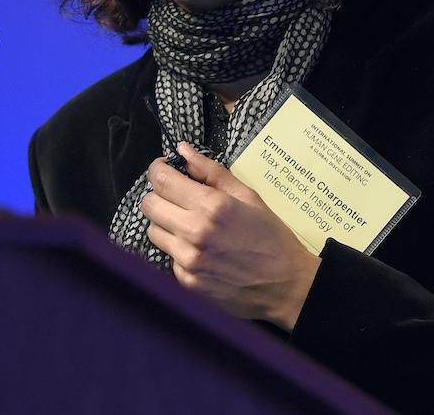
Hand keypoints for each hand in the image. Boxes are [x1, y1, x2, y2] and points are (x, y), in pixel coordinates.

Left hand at [141, 142, 320, 331]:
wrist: (284, 283)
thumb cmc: (271, 237)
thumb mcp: (248, 196)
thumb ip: (212, 172)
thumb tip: (183, 151)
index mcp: (212, 206)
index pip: (162, 181)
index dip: (158, 170)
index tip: (163, 168)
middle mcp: (194, 232)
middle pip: (149, 205)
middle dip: (160, 195)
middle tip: (178, 196)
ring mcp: (187, 259)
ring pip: (153, 230)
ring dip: (166, 222)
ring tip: (191, 224)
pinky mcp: (186, 280)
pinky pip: (168, 255)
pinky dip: (179, 249)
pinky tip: (202, 249)